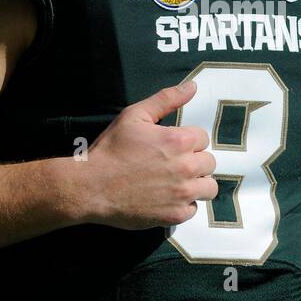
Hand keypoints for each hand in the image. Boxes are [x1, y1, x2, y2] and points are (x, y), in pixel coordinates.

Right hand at [67, 79, 217, 228]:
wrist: (91, 187)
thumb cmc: (111, 150)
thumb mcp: (134, 116)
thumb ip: (166, 99)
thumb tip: (193, 86)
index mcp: (179, 141)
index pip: (203, 138)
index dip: (188, 141)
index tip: (171, 147)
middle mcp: (186, 167)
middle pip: (209, 163)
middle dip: (194, 161)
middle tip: (172, 165)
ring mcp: (182, 194)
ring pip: (209, 188)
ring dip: (196, 184)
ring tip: (176, 182)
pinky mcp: (175, 215)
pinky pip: (193, 209)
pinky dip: (183, 205)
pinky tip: (166, 198)